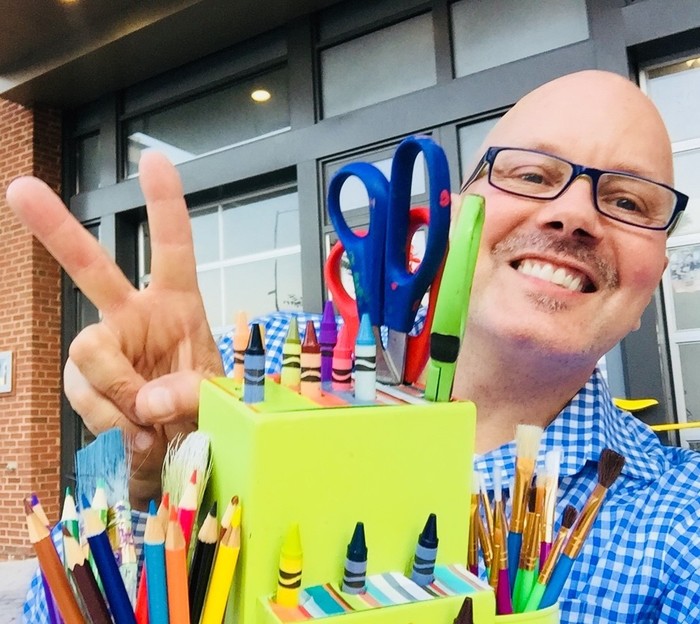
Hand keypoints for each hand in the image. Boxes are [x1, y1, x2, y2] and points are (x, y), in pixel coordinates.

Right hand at [6, 152, 223, 509]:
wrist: (185, 443)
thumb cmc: (206, 403)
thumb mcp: (218, 395)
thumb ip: (191, 393)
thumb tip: (147, 401)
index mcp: (178, 303)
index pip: (172, 246)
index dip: (165, 203)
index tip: (153, 159)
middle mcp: (134, 315)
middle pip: (90, 268)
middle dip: (55, 228)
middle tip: (20, 189)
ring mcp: (107, 348)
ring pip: (86, 351)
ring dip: (116, 392)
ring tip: (148, 421)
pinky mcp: (88, 382)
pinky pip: (81, 393)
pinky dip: (106, 418)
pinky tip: (130, 429)